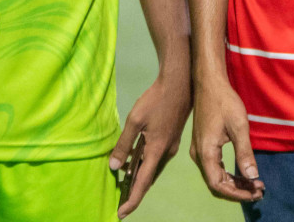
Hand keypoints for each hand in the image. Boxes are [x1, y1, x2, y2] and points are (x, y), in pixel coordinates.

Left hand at [110, 72, 190, 217]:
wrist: (179, 84)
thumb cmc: (156, 100)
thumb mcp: (135, 120)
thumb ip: (124, 144)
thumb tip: (114, 166)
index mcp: (157, 150)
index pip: (143, 182)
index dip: (132, 199)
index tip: (121, 213)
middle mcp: (166, 153)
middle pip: (149, 178)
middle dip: (135, 192)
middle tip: (121, 202)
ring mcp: (170, 146)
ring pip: (153, 168)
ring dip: (139, 177)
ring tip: (124, 185)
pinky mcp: (170, 139)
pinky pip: (156, 158)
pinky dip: (144, 164)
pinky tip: (134, 161)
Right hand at [189, 73, 263, 202]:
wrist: (209, 82)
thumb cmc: (224, 101)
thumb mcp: (238, 126)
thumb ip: (244, 153)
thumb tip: (252, 176)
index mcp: (205, 153)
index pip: (218, 185)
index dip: (237, 193)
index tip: (255, 193)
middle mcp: (199, 155)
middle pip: (217, 183)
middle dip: (238, 189)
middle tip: (259, 190)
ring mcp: (199, 150)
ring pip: (216, 176)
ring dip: (235, 182)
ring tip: (255, 183)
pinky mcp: (203, 145)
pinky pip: (215, 167)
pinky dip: (229, 173)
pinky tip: (243, 173)